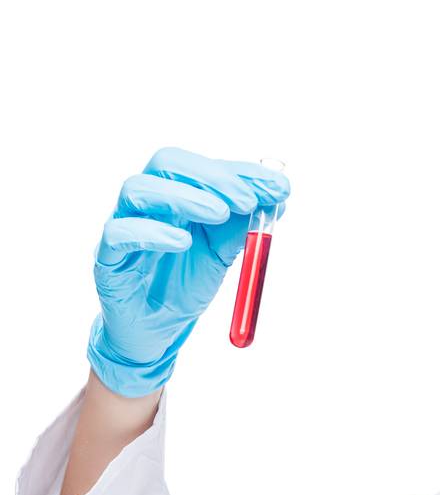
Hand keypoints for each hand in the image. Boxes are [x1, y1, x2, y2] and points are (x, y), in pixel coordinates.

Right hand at [87, 148, 289, 395]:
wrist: (156, 331)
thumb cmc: (183, 285)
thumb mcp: (221, 254)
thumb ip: (243, 227)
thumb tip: (277, 199)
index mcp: (176, 194)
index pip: (204, 166)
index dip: (242, 172)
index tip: (278, 186)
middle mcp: (148, 202)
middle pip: (167, 164)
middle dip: (213, 178)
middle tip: (247, 201)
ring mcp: (124, 225)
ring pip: (137, 189)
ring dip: (184, 197)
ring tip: (219, 215)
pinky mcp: (107, 257)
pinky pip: (119, 234)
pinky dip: (152, 232)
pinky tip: (182, 242)